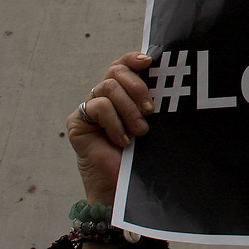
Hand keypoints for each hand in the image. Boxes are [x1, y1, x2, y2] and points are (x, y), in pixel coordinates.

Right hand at [65, 52, 154, 204]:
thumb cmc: (143, 159)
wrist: (123, 190)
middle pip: (116, 71)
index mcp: (124, 95)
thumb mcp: (154, 125)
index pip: (123, 65)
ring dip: (128, 108)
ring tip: (140, 131)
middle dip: (137, 87)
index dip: (133, 58)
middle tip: (150, 110)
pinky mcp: (78, 123)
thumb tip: (170, 81)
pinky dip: (114, 122)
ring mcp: (90, 110)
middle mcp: (105, 98)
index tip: (149, 61)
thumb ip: (153, 104)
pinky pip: (97, 107)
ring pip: (107, 87)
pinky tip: (123, 140)